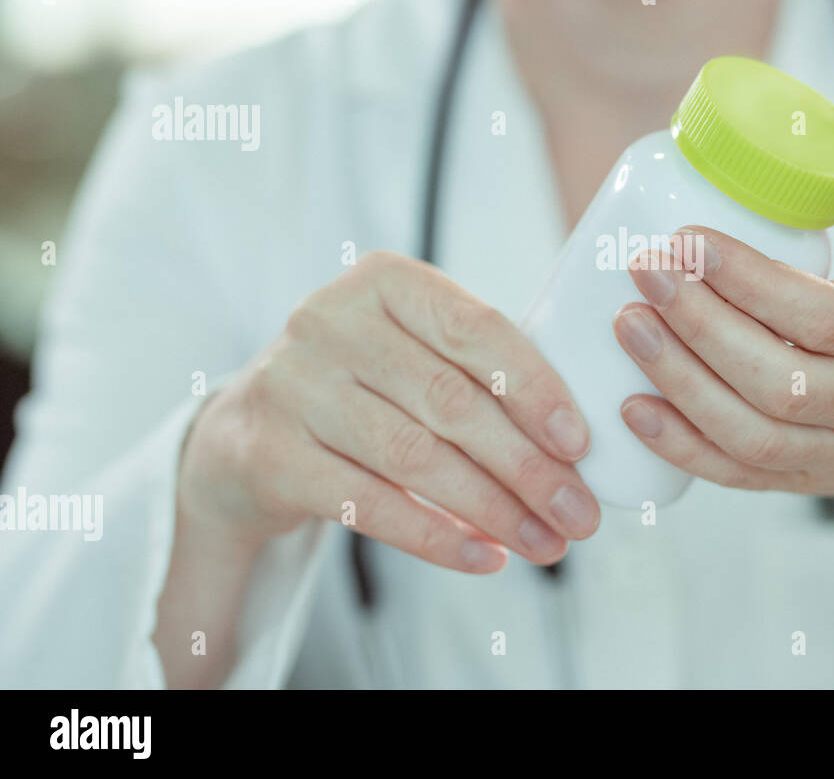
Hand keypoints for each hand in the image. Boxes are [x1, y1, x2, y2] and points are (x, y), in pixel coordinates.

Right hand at [181, 251, 600, 572]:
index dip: (536, 388)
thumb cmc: (366, 386)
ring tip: (545, 544)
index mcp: (384, 281)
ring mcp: (292, 386)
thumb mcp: (414, 352)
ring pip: (415, 457)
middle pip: (451, 402)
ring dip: (492, 510)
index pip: (476, 329)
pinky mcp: (270, 453)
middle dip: (527, 466)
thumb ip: (482, 373)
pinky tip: (485, 558)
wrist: (247, 433)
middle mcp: (329, 320)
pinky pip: (370, 505)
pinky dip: (437, 538)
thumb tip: (574, 447)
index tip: (580, 444)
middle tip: (579, 514)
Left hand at [613, 75, 833, 600]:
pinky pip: (744, 477)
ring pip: (756, 437)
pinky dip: (684, 448)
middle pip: (782, 381)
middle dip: (700, 328)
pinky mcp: (816, 483)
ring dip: (680, 384)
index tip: (685, 239)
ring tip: (625, 325)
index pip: (825, 314)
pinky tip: (632, 407)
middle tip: (643, 270)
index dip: (747, 281)